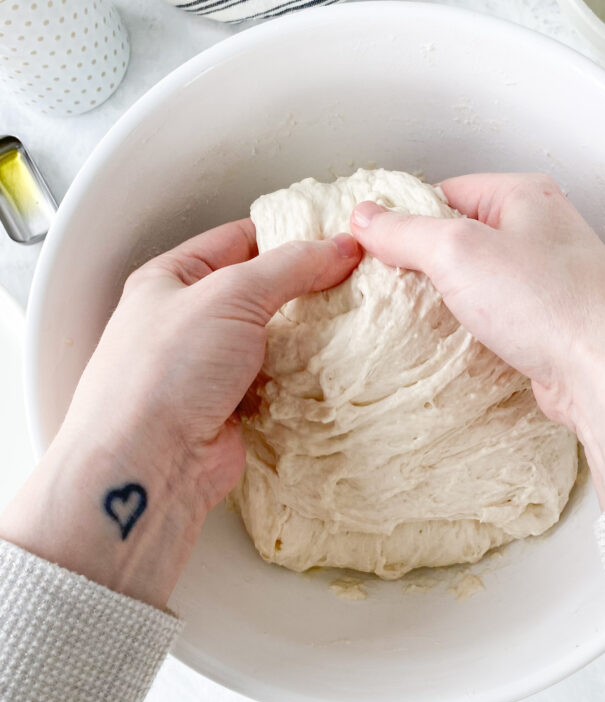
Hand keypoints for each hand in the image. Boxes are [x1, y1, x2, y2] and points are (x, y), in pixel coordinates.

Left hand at [0, 221, 360, 606]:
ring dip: (309, 336)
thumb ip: (290, 266)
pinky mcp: (233, 409)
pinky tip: (337, 367)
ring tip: (358, 319)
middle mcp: (188, 321)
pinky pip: (280, 382)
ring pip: (274, 340)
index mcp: (171, 279)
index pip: (238, 240)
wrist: (148, 467)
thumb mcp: (230, 296)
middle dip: (305, 287)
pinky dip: (305, 377)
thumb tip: (339, 247)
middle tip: (357, 278)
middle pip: (261, 291)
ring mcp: (211, 369)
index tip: (337, 236)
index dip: (288, 234)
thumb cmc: (165, 374)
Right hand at [350, 173, 604, 507]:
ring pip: (478, 280)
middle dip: (424, 263)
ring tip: (418, 319)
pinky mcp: (550, 322)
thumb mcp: (457, 253)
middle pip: (460, 236)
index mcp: (523, 194)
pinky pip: (496, 316)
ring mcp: (549, 278)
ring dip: (447, 300)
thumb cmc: (545, 301)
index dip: (405, 218)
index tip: (372, 248)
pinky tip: (455, 345)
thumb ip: (405, 232)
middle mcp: (540, 229)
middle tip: (390, 289)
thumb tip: (364, 217)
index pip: (444, 191)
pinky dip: (472, 327)